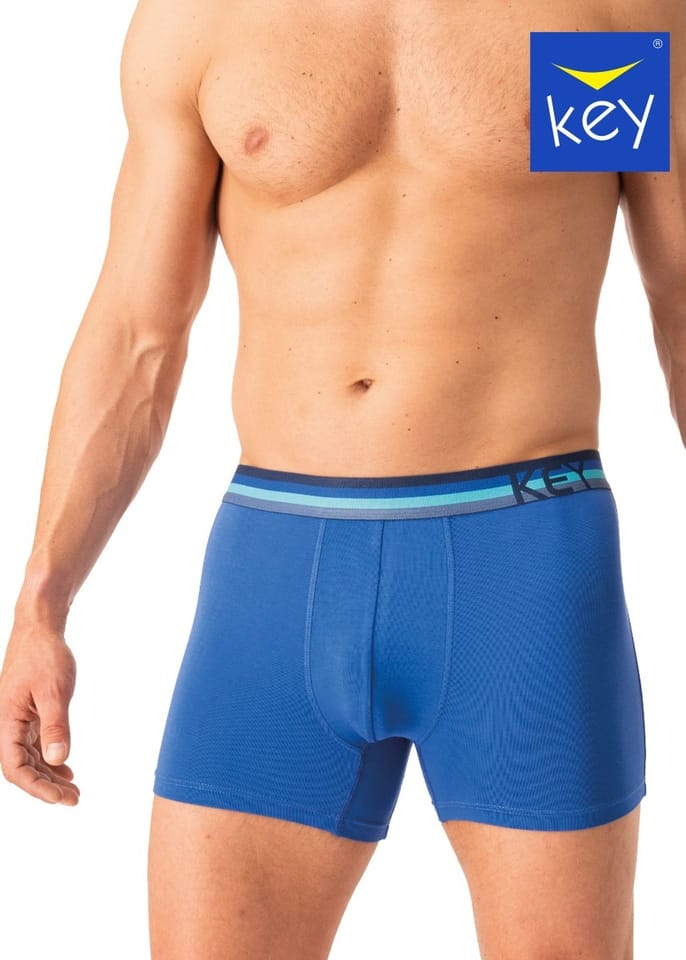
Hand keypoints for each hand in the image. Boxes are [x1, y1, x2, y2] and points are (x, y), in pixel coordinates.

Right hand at [0, 623, 79, 804]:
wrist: (40, 628)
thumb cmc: (45, 655)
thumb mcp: (54, 691)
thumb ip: (56, 726)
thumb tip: (57, 761)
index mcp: (6, 722)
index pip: (15, 768)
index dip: (37, 788)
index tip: (61, 798)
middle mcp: (6, 724)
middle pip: (22, 768)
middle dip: (46, 787)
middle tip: (75, 799)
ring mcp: (16, 719)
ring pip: (29, 758)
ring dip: (49, 776)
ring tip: (74, 790)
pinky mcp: (26, 713)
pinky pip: (33, 744)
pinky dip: (49, 759)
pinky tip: (65, 769)